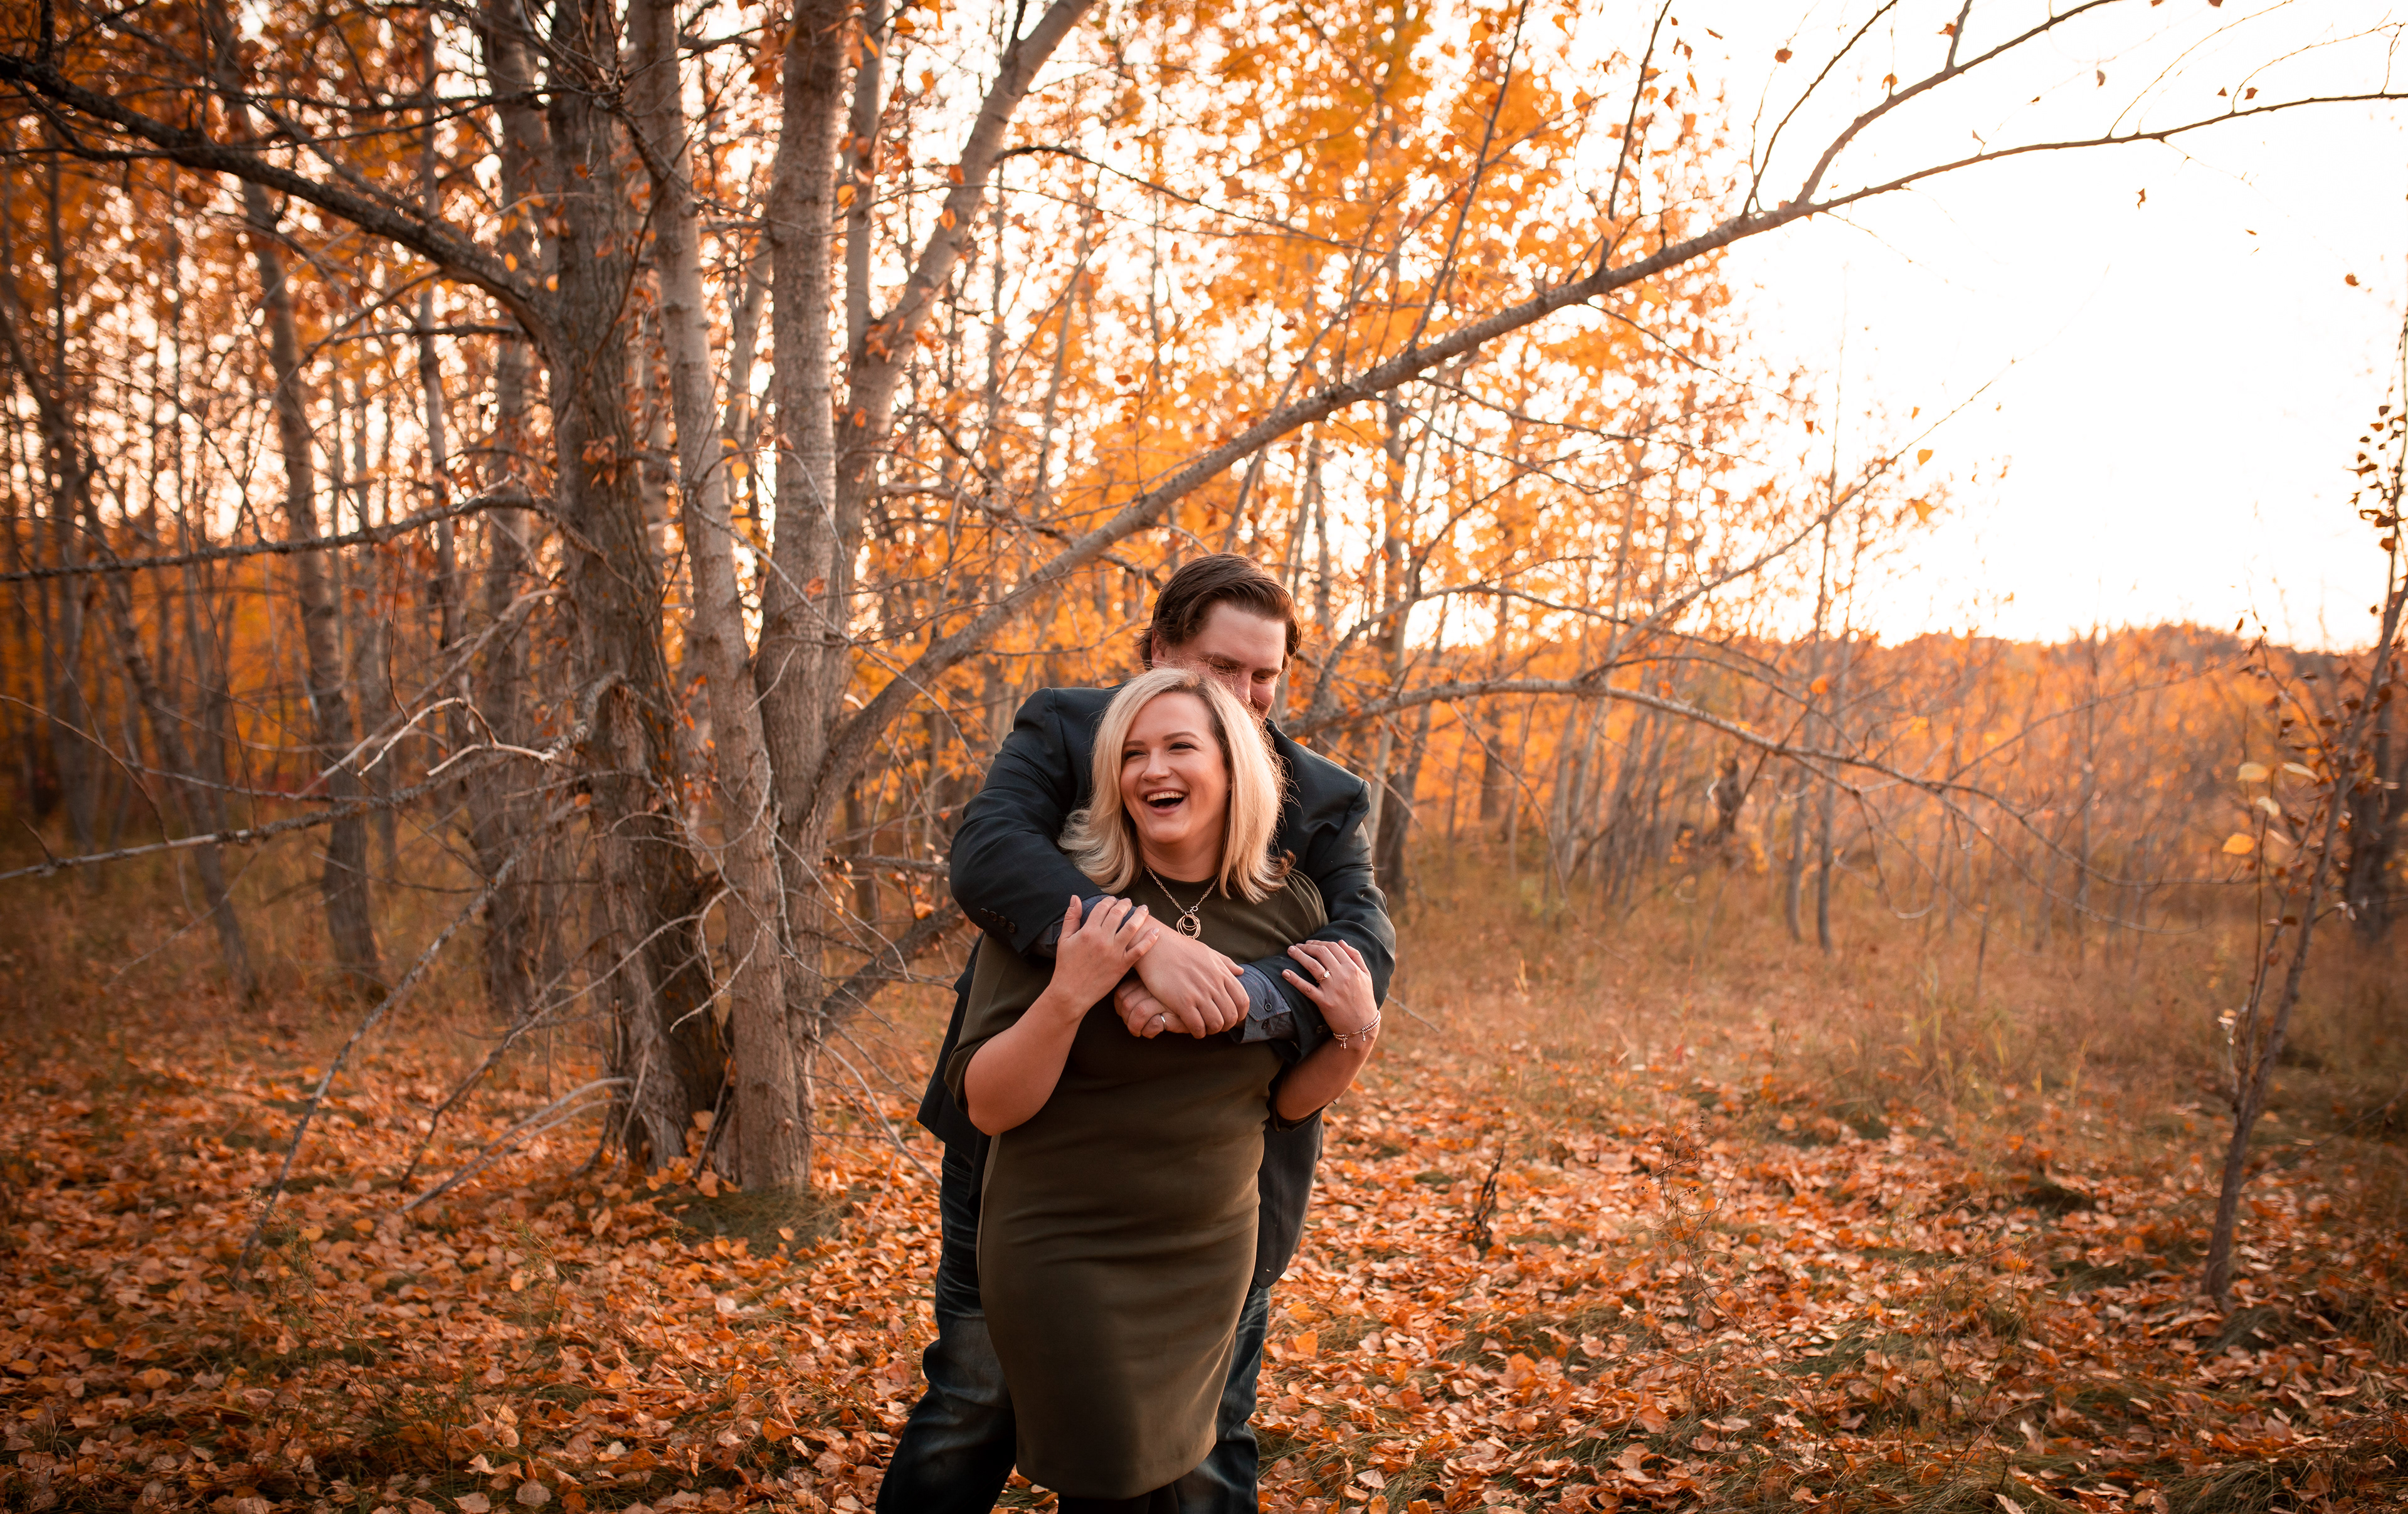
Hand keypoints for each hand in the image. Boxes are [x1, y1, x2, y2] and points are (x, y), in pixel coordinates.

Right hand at [1046, 896, 1157, 1018]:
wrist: (1071, 992)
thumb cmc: (1066, 966)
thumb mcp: (1064, 939)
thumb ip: (1071, 917)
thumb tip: (1075, 897)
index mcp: (1088, 931)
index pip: (1103, 908)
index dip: (1109, 901)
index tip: (1113, 900)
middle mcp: (1103, 939)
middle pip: (1118, 914)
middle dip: (1125, 904)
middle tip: (1129, 902)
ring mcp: (1114, 952)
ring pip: (1132, 928)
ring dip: (1140, 915)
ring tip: (1144, 909)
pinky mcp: (1122, 965)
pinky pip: (1139, 950)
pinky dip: (1149, 940)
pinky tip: (1156, 931)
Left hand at [1115, 978, 1174, 1038]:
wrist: (1204, 999)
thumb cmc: (1177, 993)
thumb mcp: (1157, 986)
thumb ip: (1142, 989)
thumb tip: (1123, 1006)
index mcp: (1147, 978)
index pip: (1121, 992)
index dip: (1119, 1008)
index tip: (1124, 1015)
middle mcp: (1154, 987)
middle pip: (1126, 1004)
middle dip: (1126, 1020)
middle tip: (1133, 1026)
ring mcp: (1164, 998)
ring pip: (1137, 1014)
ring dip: (1135, 1028)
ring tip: (1140, 1031)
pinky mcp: (1175, 1012)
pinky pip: (1153, 1024)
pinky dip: (1149, 1032)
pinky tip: (1154, 1032)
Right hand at [1132, 929, 1248, 1034]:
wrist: (1155, 946)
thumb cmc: (1180, 948)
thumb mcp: (1207, 952)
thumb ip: (1225, 963)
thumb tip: (1240, 971)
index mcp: (1221, 973)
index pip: (1242, 1001)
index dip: (1240, 1014)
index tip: (1231, 1017)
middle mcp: (1213, 984)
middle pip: (1231, 1015)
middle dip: (1226, 1025)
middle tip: (1217, 1025)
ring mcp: (1198, 993)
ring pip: (1216, 1023)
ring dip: (1212, 1030)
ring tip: (1205, 1027)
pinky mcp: (1182, 1002)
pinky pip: (1197, 1025)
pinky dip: (1198, 1032)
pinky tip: (1193, 1028)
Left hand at [1283, 940, 1375, 1042]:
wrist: (1362, 1025)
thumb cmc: (1364, 999)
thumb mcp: (1366, 975)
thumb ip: (1356, 956)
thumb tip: (1341, 941)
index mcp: (1352, 968)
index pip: (1333, 947)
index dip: (1319, 942)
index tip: (1309, 943)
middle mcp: (1342, 976)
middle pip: (1321, 953)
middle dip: (1307, 946)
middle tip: (1297, 946)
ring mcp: (1332, 989)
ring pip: (1312, 966)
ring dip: (1299, 956)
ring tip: (1290, 951)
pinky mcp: (1324, 1002)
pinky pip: (1306, 988)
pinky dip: (1294, 979)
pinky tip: (1285, 973)